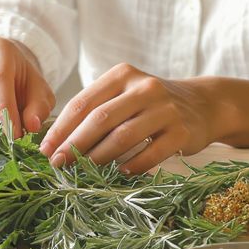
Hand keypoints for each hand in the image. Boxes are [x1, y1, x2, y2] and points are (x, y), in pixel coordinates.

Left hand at [38, 64, 217, 174]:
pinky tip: (121, 174)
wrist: (203, 103)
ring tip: (83, 172)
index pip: (84, 102)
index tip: (45, 149)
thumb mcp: (125, 94)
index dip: (61, 128)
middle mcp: (144, 87)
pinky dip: (134, 165)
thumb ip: (96, 109)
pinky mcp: (182, 131)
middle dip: (74, 144)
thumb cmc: (151, 103)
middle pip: (100, 119)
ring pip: (123, 136)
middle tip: (58, 164)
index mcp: (122, 75)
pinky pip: (152, 152)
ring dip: (99, 158)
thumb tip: (57, 140)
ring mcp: (165, 109)